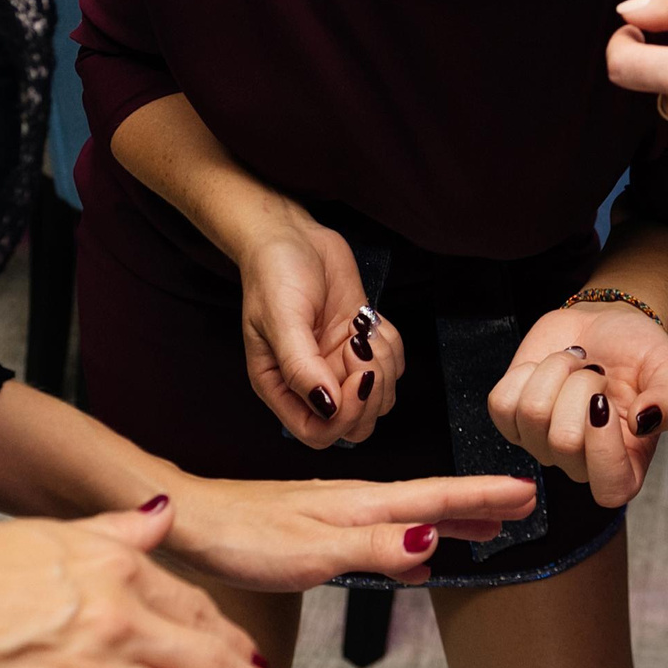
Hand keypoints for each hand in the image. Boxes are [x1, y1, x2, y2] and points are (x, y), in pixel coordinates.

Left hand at [162, 472, 537, 589]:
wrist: (192, 521)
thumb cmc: (242, 535)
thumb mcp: (313, 548)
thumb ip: (373, 546)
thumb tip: (432, 543)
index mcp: (360, 502)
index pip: (435, 497)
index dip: (481, 495)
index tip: (527, 491)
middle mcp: (354, 501)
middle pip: (429, 502)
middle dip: (476, 503)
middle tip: (523, 505)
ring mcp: (336, 512)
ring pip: (407, 517)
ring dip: (448, 523)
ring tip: (484, 531)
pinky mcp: (317, 528)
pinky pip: (381, 535)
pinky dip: (408, 545)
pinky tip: (413, 562)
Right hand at [233, 206, 404, 448]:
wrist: (291, 234)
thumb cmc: (273, 274)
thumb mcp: (281, 319)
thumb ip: (301, 368)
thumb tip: (328, 408)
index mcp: (281, 387)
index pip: (318, 433)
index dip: (346, 416)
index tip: (357, 377)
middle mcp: (312, 384)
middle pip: (356, 424)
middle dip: (370, 392)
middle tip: (361, 348)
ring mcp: (339, 365)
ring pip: (381, 396)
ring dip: (383, 365)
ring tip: (361, 329)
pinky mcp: (361, 345)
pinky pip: (393, 365)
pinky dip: (391, 344)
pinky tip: (367, 319)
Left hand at [488, 303, 667, 508]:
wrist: (606, 326)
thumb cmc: (641, 354)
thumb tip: (645, 423)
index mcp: (627, 464)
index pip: (609, 490)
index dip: (603, 449)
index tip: (605, 401)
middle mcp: (581, 463)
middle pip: (563, 442)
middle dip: (580, 386)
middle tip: (597, 370)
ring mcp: (542, 444)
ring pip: (531, 414)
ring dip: (555, 371)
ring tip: (576, 362)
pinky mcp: (513, 419)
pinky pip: (501, 403)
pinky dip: (524, 373)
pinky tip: (545, 368)